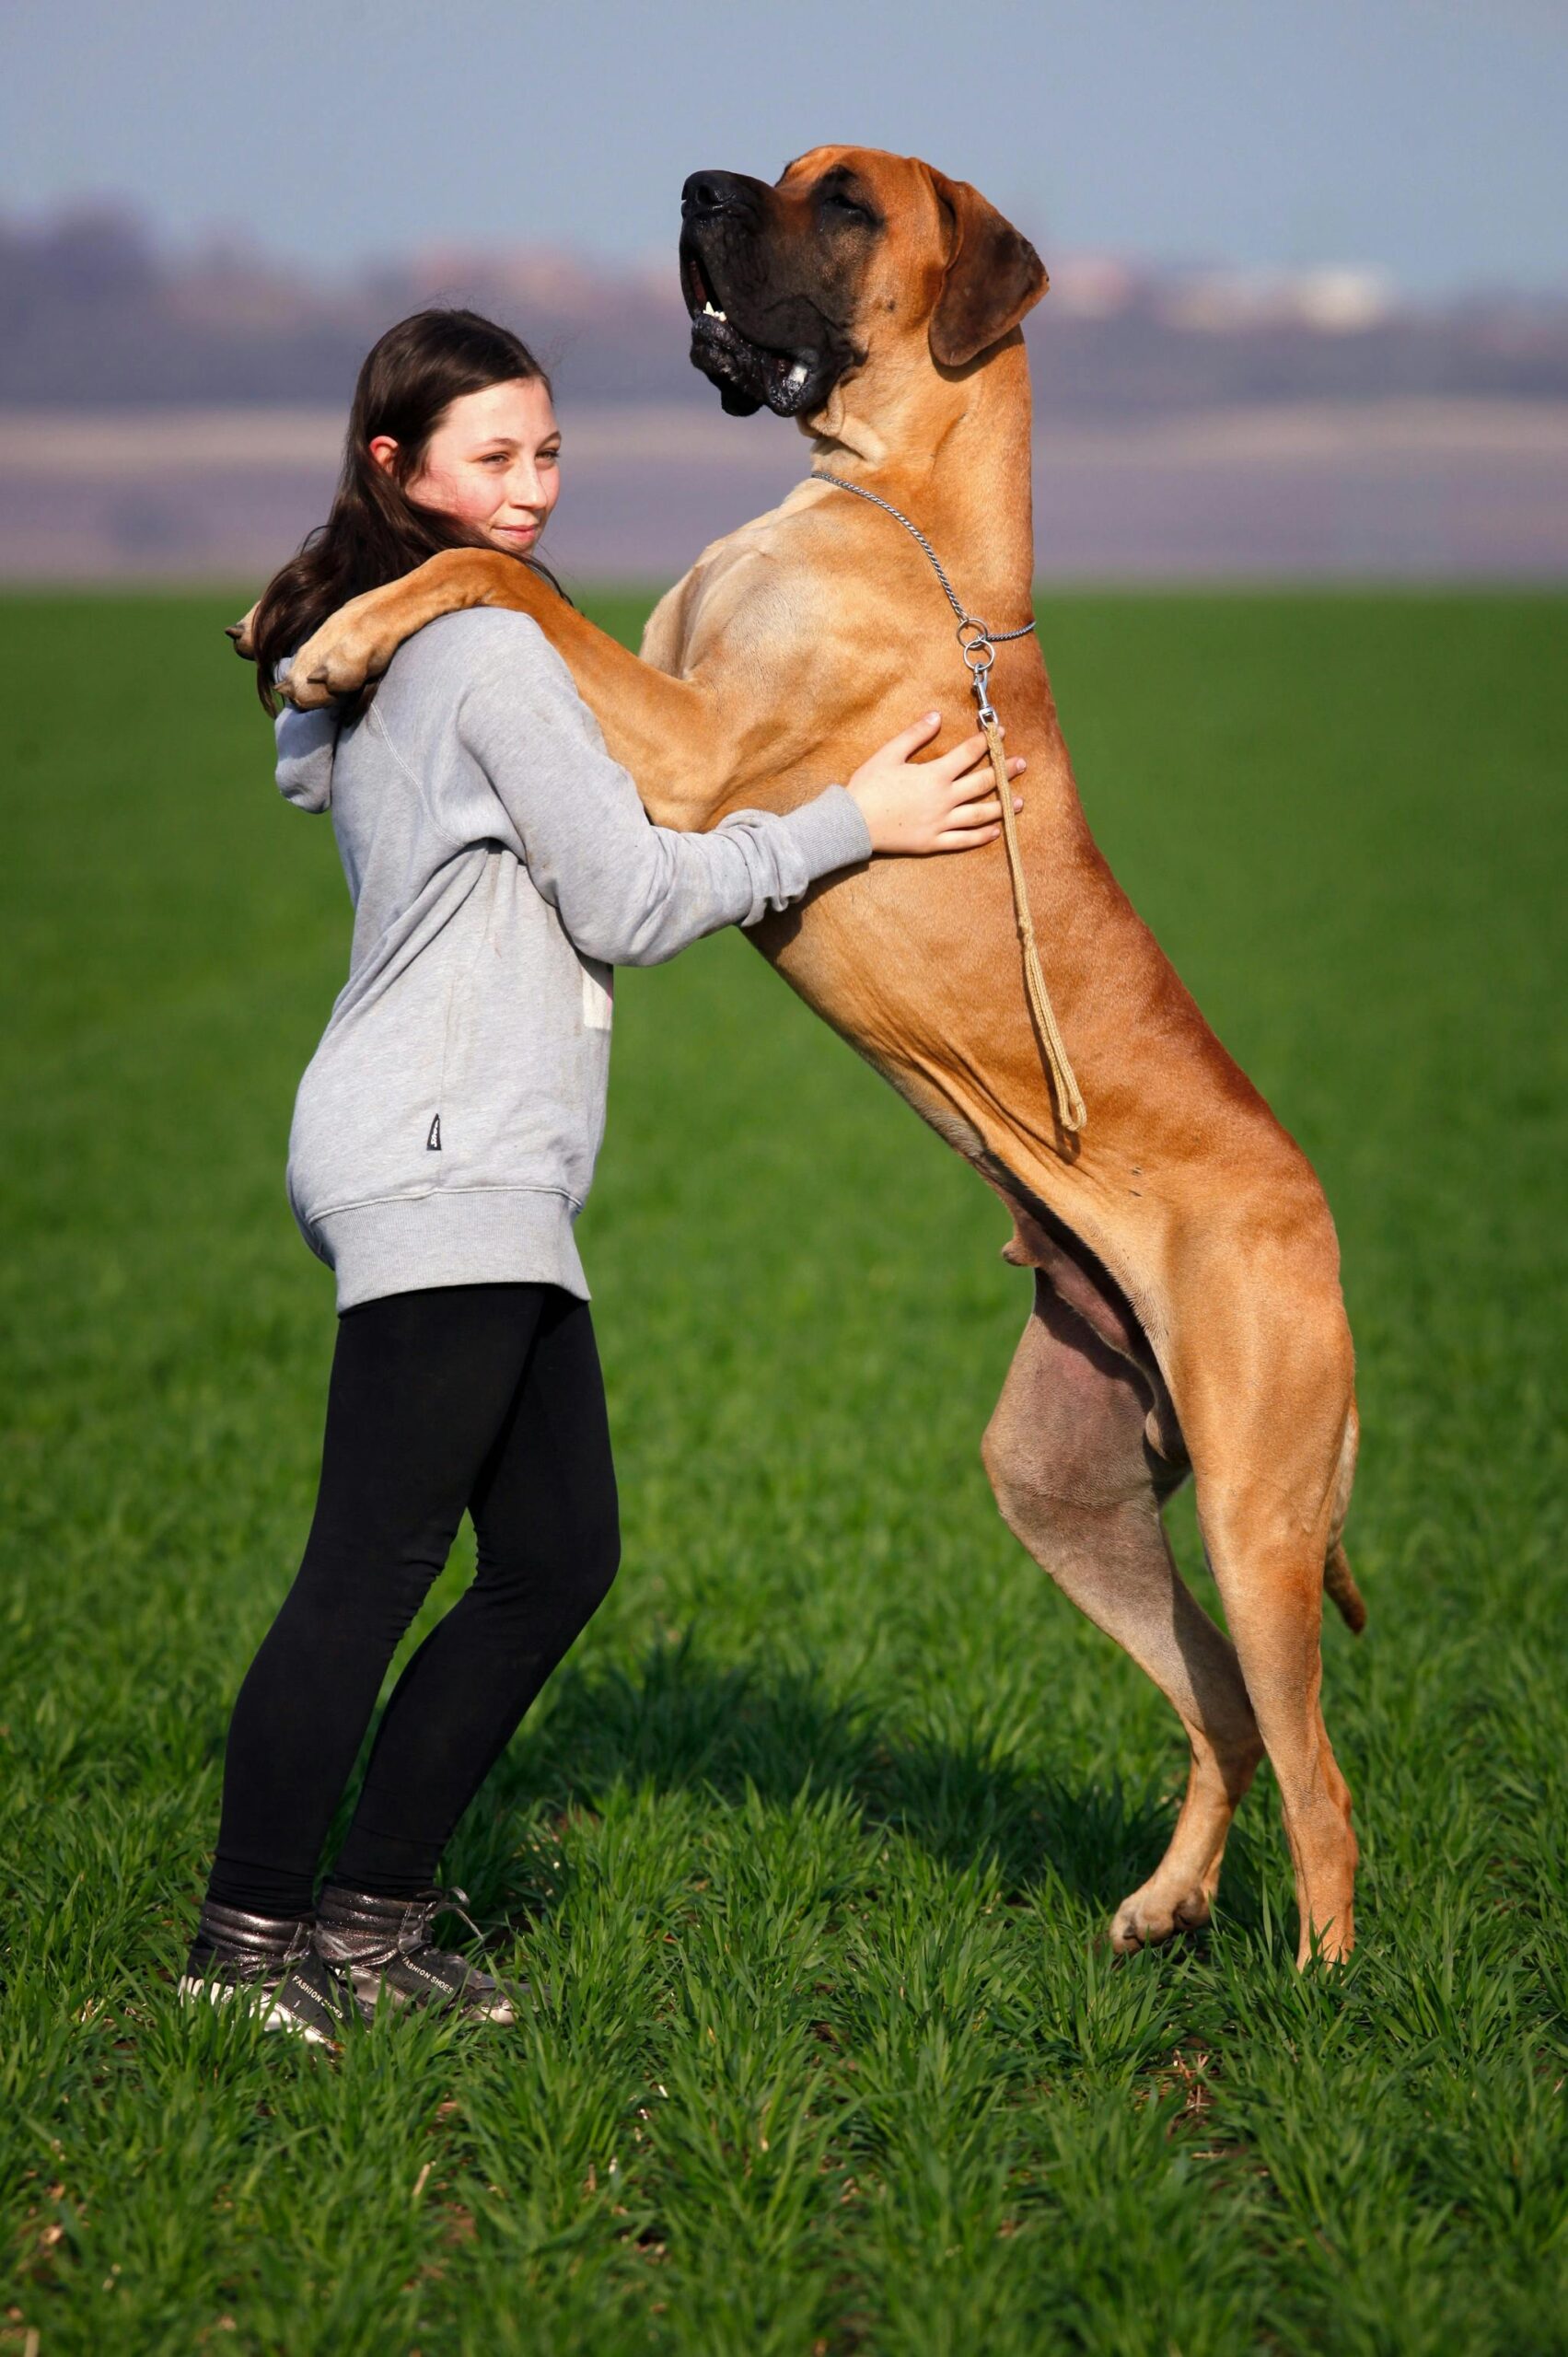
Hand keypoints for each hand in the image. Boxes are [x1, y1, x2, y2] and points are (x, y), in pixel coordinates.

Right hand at [847, 711, 1023, 855]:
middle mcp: (944, 799)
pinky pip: (963, 840)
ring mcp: (941, 823)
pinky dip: (982, 836)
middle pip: (982, 783)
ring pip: (979, 814)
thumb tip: (937, 716)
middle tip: (1021, 764)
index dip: (986, 742)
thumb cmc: (868, 786)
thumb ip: (915, 734)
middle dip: (1004, 771)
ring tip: (1020, 801)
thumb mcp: (889, 754)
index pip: (968, 754)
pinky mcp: (933, 842)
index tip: (1000, 733)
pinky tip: (996, 830)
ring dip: (1002, 806)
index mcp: (935, 775)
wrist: (852, 823)